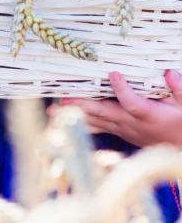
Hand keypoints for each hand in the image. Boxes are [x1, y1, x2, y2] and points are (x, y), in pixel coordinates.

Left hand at [60, 70, 181, 147]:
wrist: (180, 150)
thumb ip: (180, 89)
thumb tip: (169, 72)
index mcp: (148, 115)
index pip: (132, 103)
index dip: (122, 89)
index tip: (114, 73)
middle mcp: (132, 124)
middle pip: (105, 113)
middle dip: (83, 106)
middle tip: (62, 100)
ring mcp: (123, 129)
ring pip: (97, 122)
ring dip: (75, 115)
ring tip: (53, 111)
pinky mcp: (120, 131)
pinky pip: (98, 127)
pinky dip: (81, 122)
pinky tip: (62, 119)